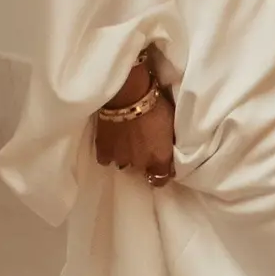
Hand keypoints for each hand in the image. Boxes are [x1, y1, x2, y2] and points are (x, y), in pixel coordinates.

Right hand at [90, 55, 174, 185]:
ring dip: (126, 155)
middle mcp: (140, 164)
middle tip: (142, 143)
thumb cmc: (156, 105)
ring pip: (124, 163)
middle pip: (142, 169)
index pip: (160, 180)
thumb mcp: (170, 126)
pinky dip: (109, 153)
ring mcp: (120, 159)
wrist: (128, 95)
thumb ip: (166, 143)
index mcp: (159, 158)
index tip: (160, 166)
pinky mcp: (104, 151)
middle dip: (143, 159)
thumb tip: (164, 151)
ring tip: (125, 140)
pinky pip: (106, 159)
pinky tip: (111, 142)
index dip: (161, 174)